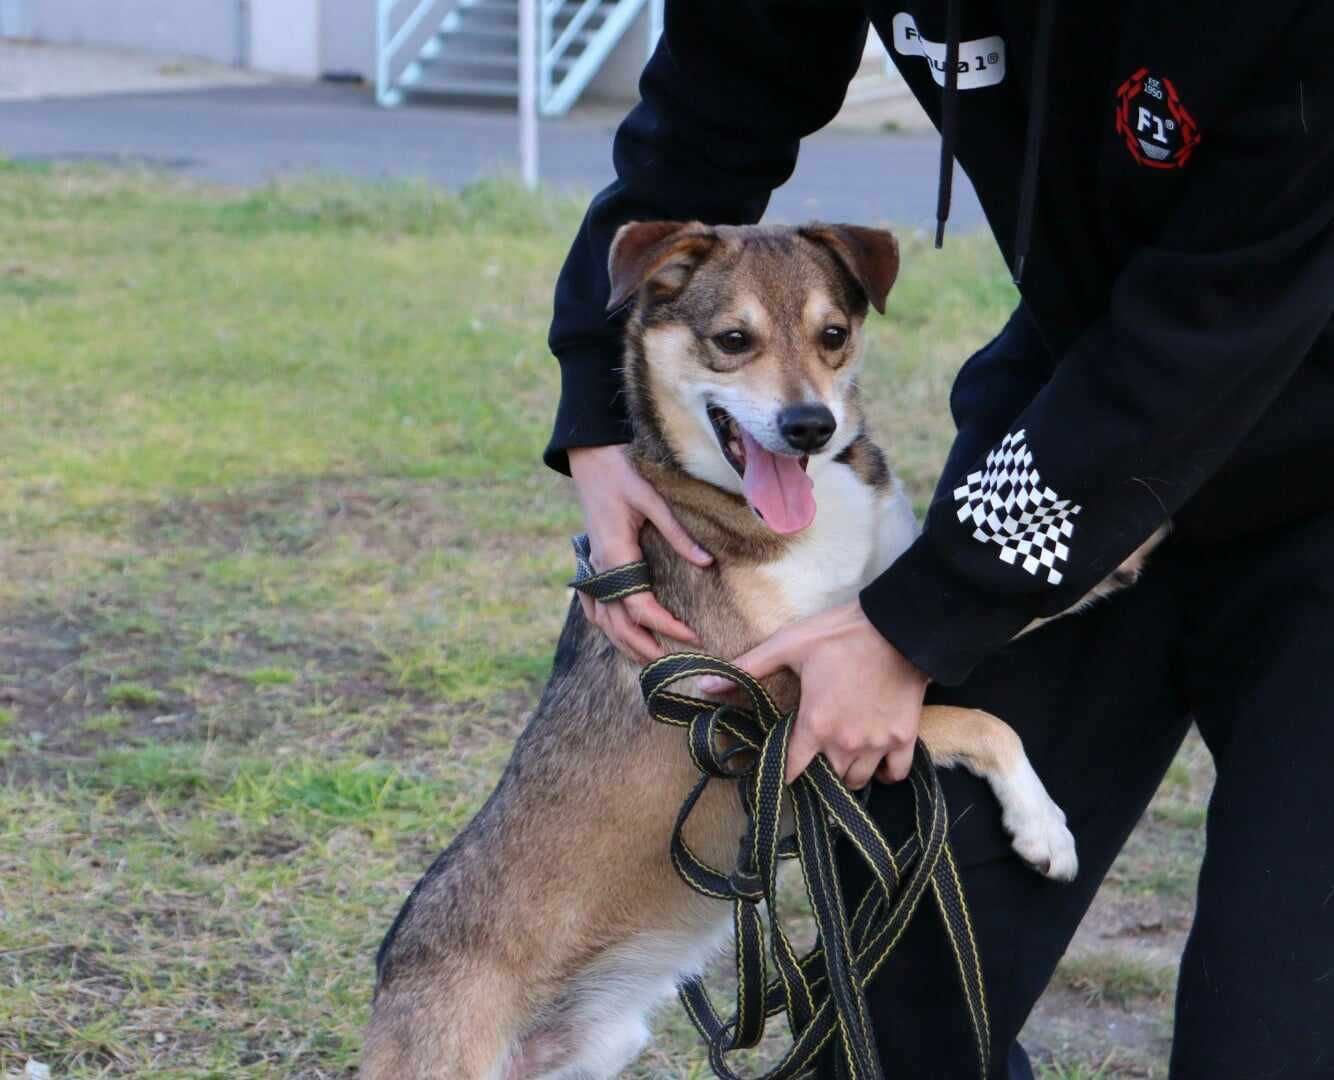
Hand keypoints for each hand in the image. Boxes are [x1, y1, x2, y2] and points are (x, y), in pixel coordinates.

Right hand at [568, 444, 712, 662]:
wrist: (590, 461)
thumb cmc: (621, 476)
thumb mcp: (653, 500)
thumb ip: (678, 535)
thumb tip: (706, 562)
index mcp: (616, 556)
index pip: (641, 607)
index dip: (666, 626)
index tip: (692, 637)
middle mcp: (600, 570)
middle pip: (618, 625)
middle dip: (644, 648)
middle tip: (672, 666)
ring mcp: (592, 570)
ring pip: (603, 621)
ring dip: (624, 643)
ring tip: (649, 660)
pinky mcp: (592, 565)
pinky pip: (593, 606)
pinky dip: (605, 626)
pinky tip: (619, 635)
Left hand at [700, 602, 927, 787]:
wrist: (898, 627)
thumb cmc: (840, 634)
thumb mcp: (788, 645)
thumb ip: (748, 668)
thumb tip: (704, 685)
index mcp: (815, 725)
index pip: (792, 770)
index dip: (782, 771)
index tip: (779, 767)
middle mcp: (845, 743)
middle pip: (827, 779)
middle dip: (817, 772)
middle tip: (813, 756)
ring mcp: (877, 743)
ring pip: (858, 780)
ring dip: (847, 773)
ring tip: (840, 757)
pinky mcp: (904, 737)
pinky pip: (895, 773)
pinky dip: (885, 773)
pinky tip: (876, 760)